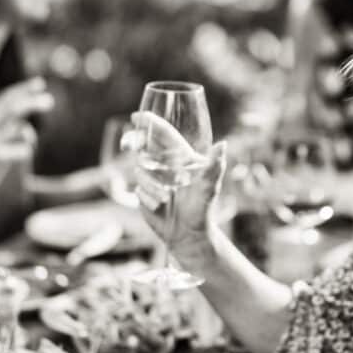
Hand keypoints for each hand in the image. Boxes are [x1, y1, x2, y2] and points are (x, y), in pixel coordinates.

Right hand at [0, 78, 54, 205]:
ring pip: (19, 127)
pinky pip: (22, 149)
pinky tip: (23, 155)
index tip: (40, 82)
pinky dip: (27, 150)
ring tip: (31, 142)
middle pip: (13, 107)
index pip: (6, 98)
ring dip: (31, 134)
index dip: (23, 89)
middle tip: (50, 100)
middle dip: (31, 101)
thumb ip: (9, 129)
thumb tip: (27, 127)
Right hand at [130, 111, 225, 257]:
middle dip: (134, 141)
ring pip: (140, 170)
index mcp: (181, 158)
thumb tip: (223, 144)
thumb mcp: (210, 187)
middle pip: (144, 145)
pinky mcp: (144, 194)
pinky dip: (147, 197)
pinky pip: (139, 190)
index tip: (137, 116)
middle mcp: (165, 165)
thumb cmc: (203, 208)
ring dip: (149, 183)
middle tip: (128, 145)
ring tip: (165, 197)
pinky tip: (159, 206)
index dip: (150, 123)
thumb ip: (215, 165)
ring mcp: (153, 179)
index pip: (163, 135)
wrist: (189, 235)